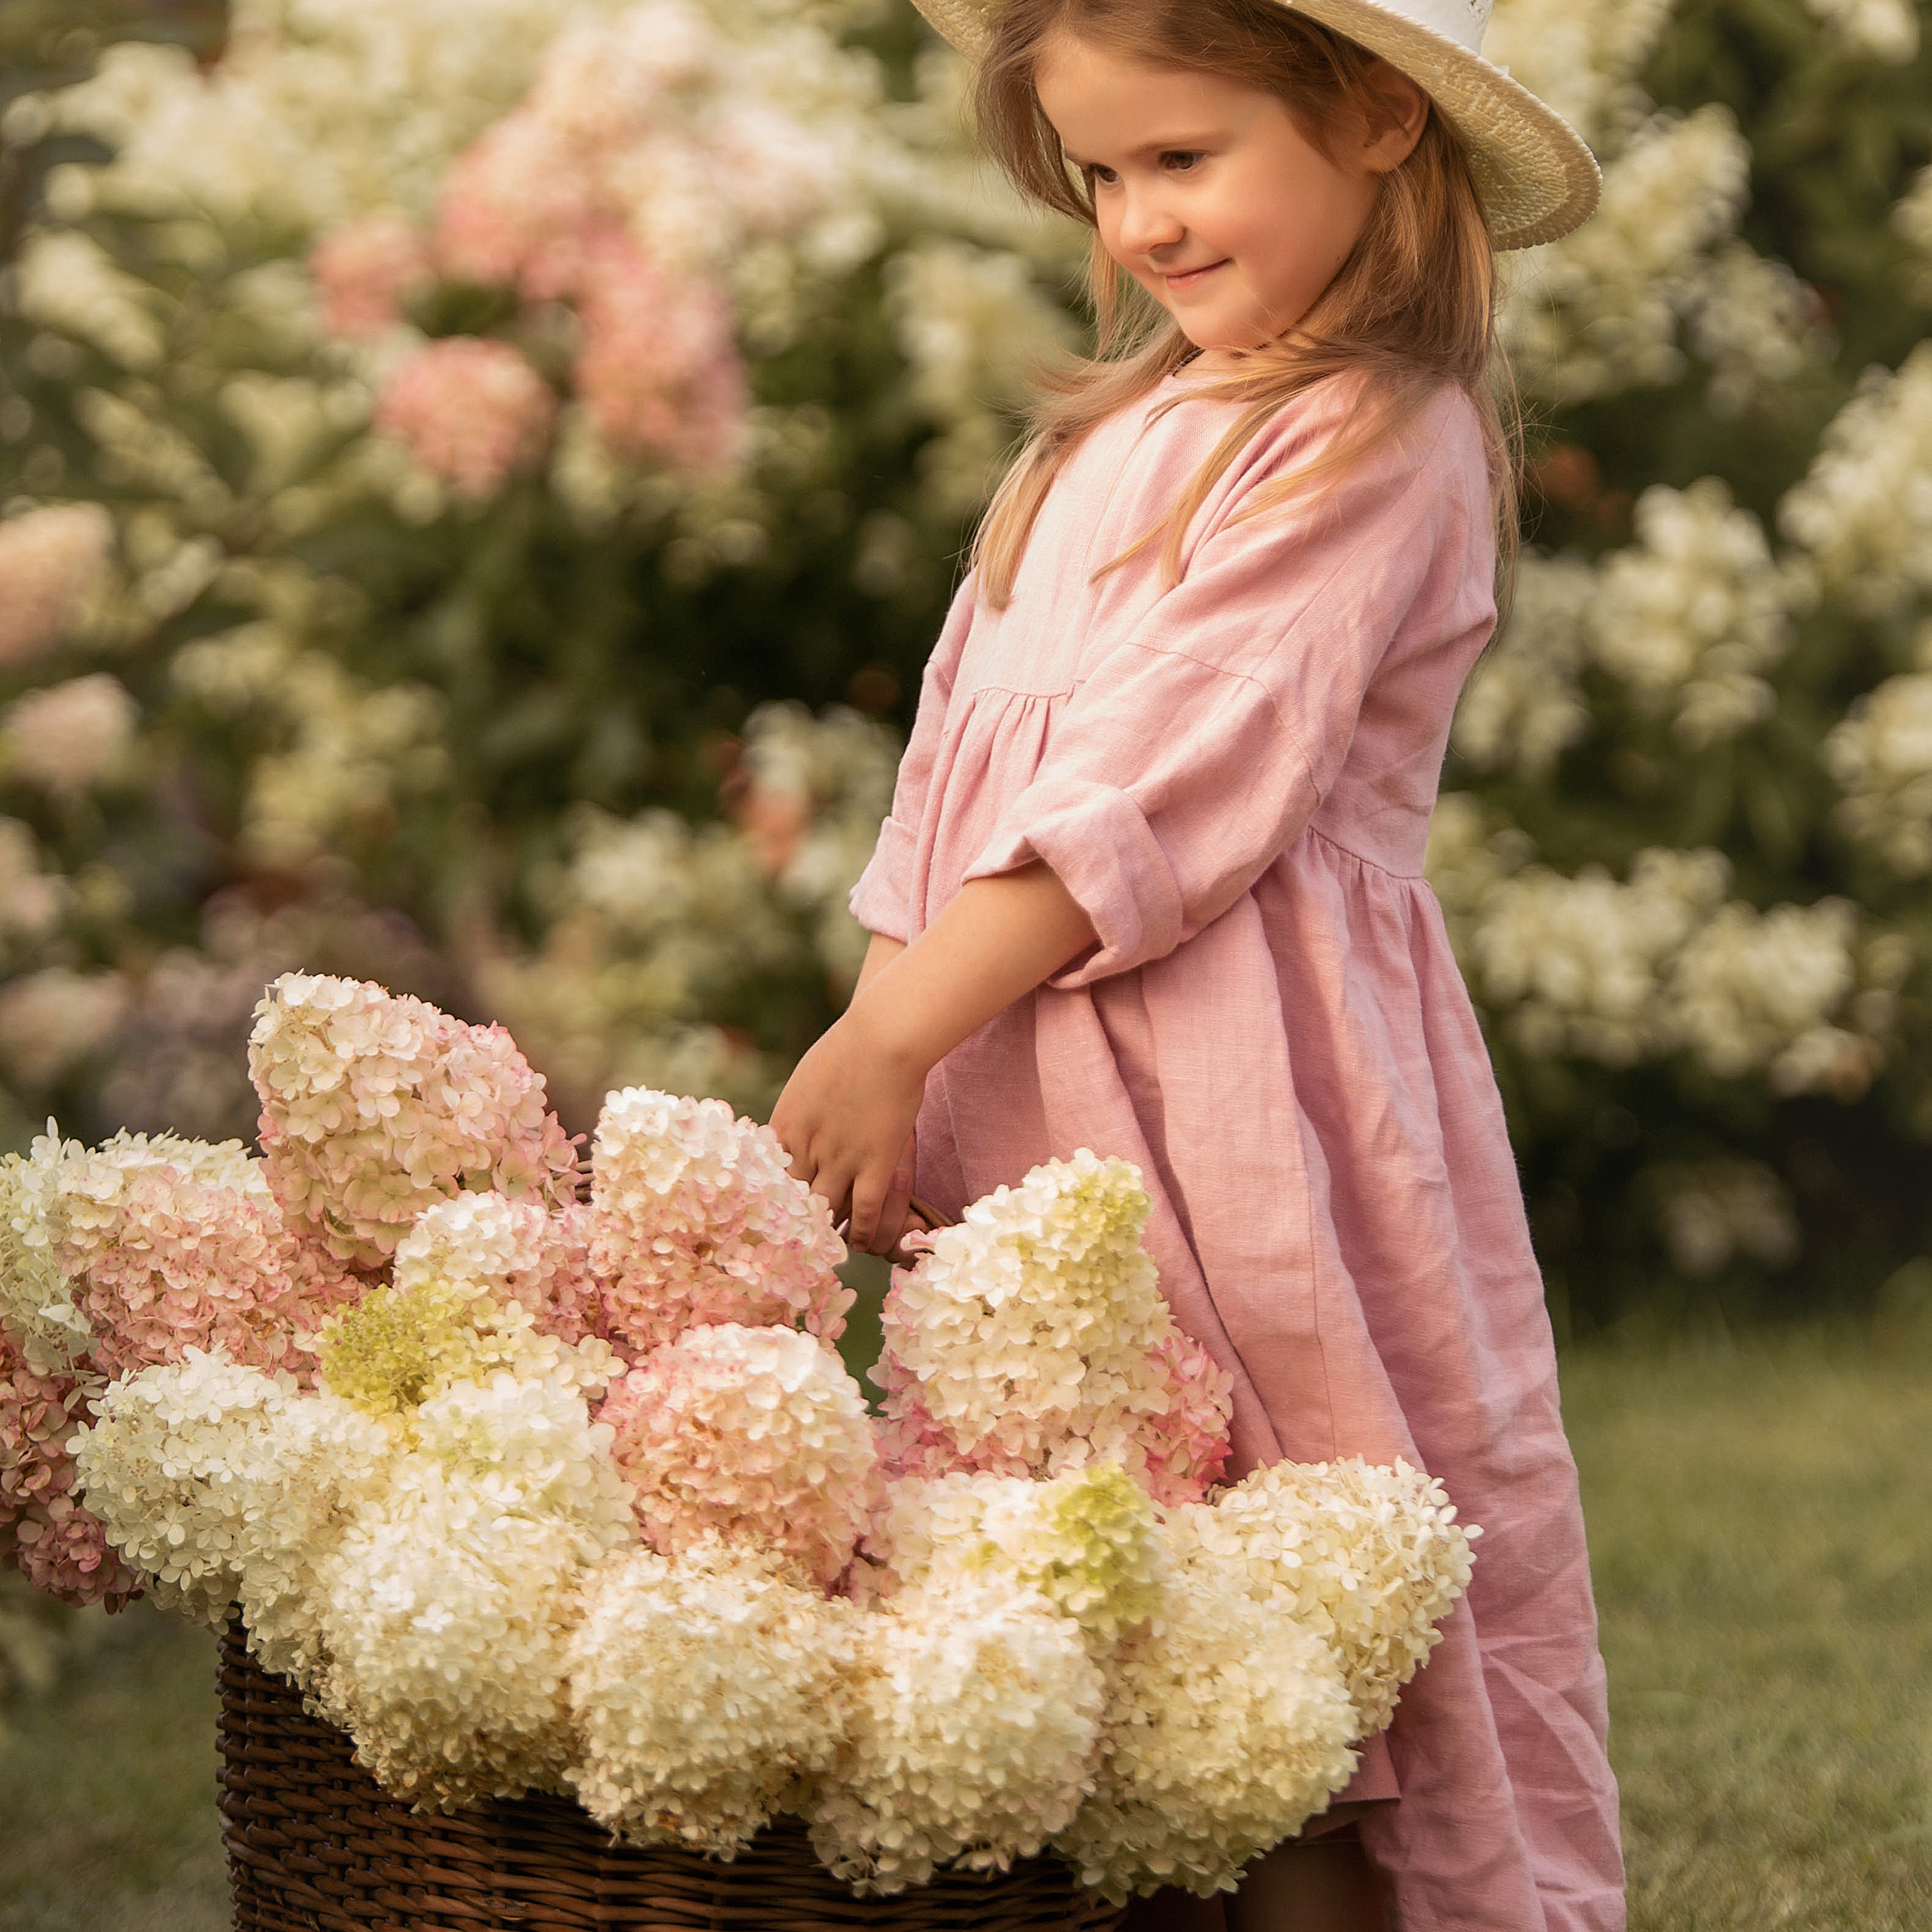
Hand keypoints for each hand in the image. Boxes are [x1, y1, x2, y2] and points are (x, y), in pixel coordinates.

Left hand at [771, 1008, 924, 1254]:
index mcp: (784, 1125)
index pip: (766, 1177)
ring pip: (824, 1211)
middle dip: (789, 1224)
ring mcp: (840, 1159)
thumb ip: (800, 1107)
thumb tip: (799, 1120)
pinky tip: (859, 1243)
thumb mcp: (807, 1078)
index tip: (769, 1217)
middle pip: (790, 1200)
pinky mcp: (875, 1164)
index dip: (768, 1200)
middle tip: (790, 1246)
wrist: (883, 1036)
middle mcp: (806, 1147)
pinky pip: (862, 1211)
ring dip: (824, 1232)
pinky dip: (858, 1231)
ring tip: (824, 1250)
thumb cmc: (849, 1046)